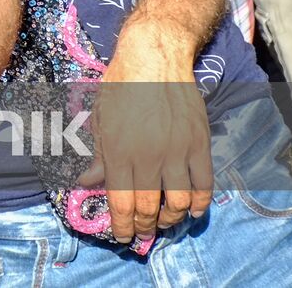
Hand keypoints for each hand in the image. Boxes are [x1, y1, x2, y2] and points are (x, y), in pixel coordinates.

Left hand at [83, 22, 212, 242]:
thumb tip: (88, 182)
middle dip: (144, 226)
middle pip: (148, 206)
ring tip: (164, 222)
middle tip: (142, 233)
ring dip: (171, 219)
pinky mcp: (199, 144)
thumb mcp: (100, 116)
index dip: (121, 225)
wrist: (154, 55)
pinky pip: (203, 185)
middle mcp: (148, 155)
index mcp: (119, 150)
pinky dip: (198, 203)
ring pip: (178, 202)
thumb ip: (98, 153)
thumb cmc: (120, 83)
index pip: (121, 202)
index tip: (121, 236)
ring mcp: (177, 151)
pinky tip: (191, 209)